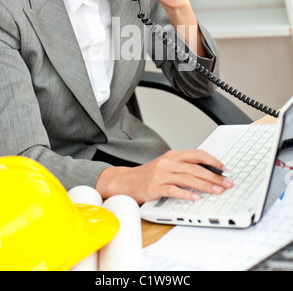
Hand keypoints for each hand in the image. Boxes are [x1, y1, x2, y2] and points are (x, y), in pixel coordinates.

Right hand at [95, 149, 232, 204]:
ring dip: (205, 185)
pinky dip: (186, 194)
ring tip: (217, 191)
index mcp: (172, 156)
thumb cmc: (148, 175)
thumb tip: (206, 172)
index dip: (213, 161)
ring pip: (188, 178)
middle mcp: (167, 163)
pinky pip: (174, 190)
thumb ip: (183, 167)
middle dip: (214, 176)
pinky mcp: (155, 187)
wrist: (125, 181)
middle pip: (195, 168)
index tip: (224, 169)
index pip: (197, 154)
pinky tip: (196, 198)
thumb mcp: (166, 165)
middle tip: (226, 183)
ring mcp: (161, 174)